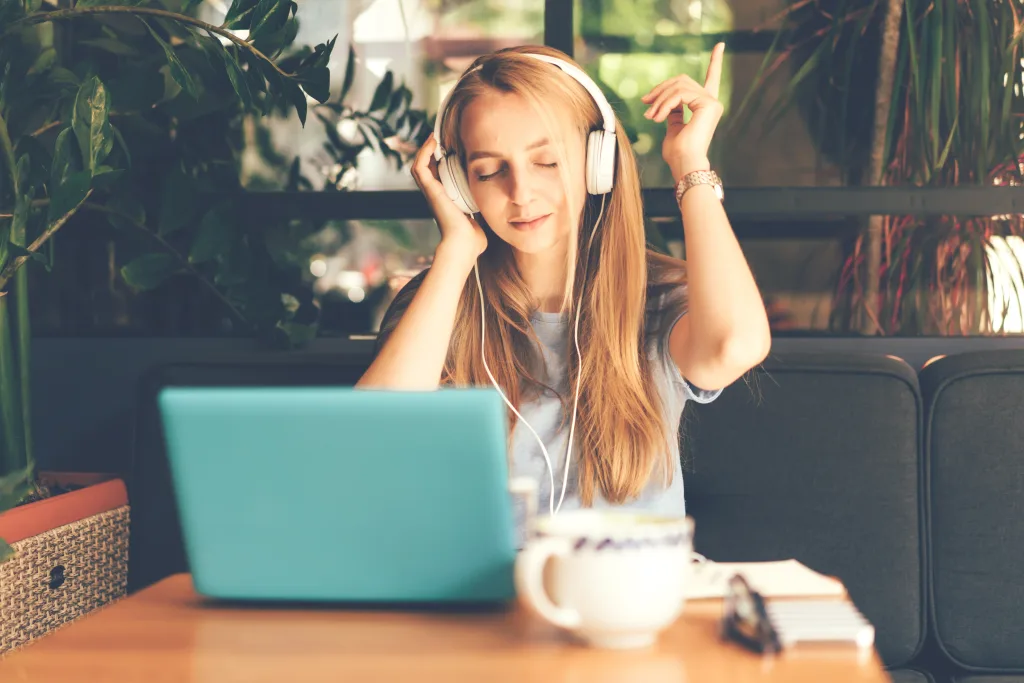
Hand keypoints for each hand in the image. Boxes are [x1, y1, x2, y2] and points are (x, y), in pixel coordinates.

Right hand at [412, 134, 487, 259]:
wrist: (464, 245)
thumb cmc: (473, 239)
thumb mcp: (482, 219)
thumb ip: (486, 212)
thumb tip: (499, 208)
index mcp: (447, 199)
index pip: (440, 175)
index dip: (443, 160)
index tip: (454, 146)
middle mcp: (436, 194)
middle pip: (428, 167)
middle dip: (433, 150)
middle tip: (442, 136)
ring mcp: (431, 192)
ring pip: (420, 164)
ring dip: (426, 148)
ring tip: (435, 135)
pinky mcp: (429, 190)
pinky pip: (419, 166)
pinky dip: (424, 152)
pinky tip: (433, 141)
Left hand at [641, 42, 724, 181]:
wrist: (684, 164)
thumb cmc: (677, 153)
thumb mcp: (672, 127)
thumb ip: (673, 112)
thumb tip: (665, 102)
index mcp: (705, 106)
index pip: (711, 78)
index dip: (715, 61)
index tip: (719, 45)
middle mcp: (712, 102)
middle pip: (682, 81)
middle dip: (660, 90)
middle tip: (645, 104)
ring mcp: (712, 102)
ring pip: (678, 86)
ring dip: (659, 100)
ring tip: (650, 116)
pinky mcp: (708, 104)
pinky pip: (679, 94)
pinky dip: (664, 104)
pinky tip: (658, 117)